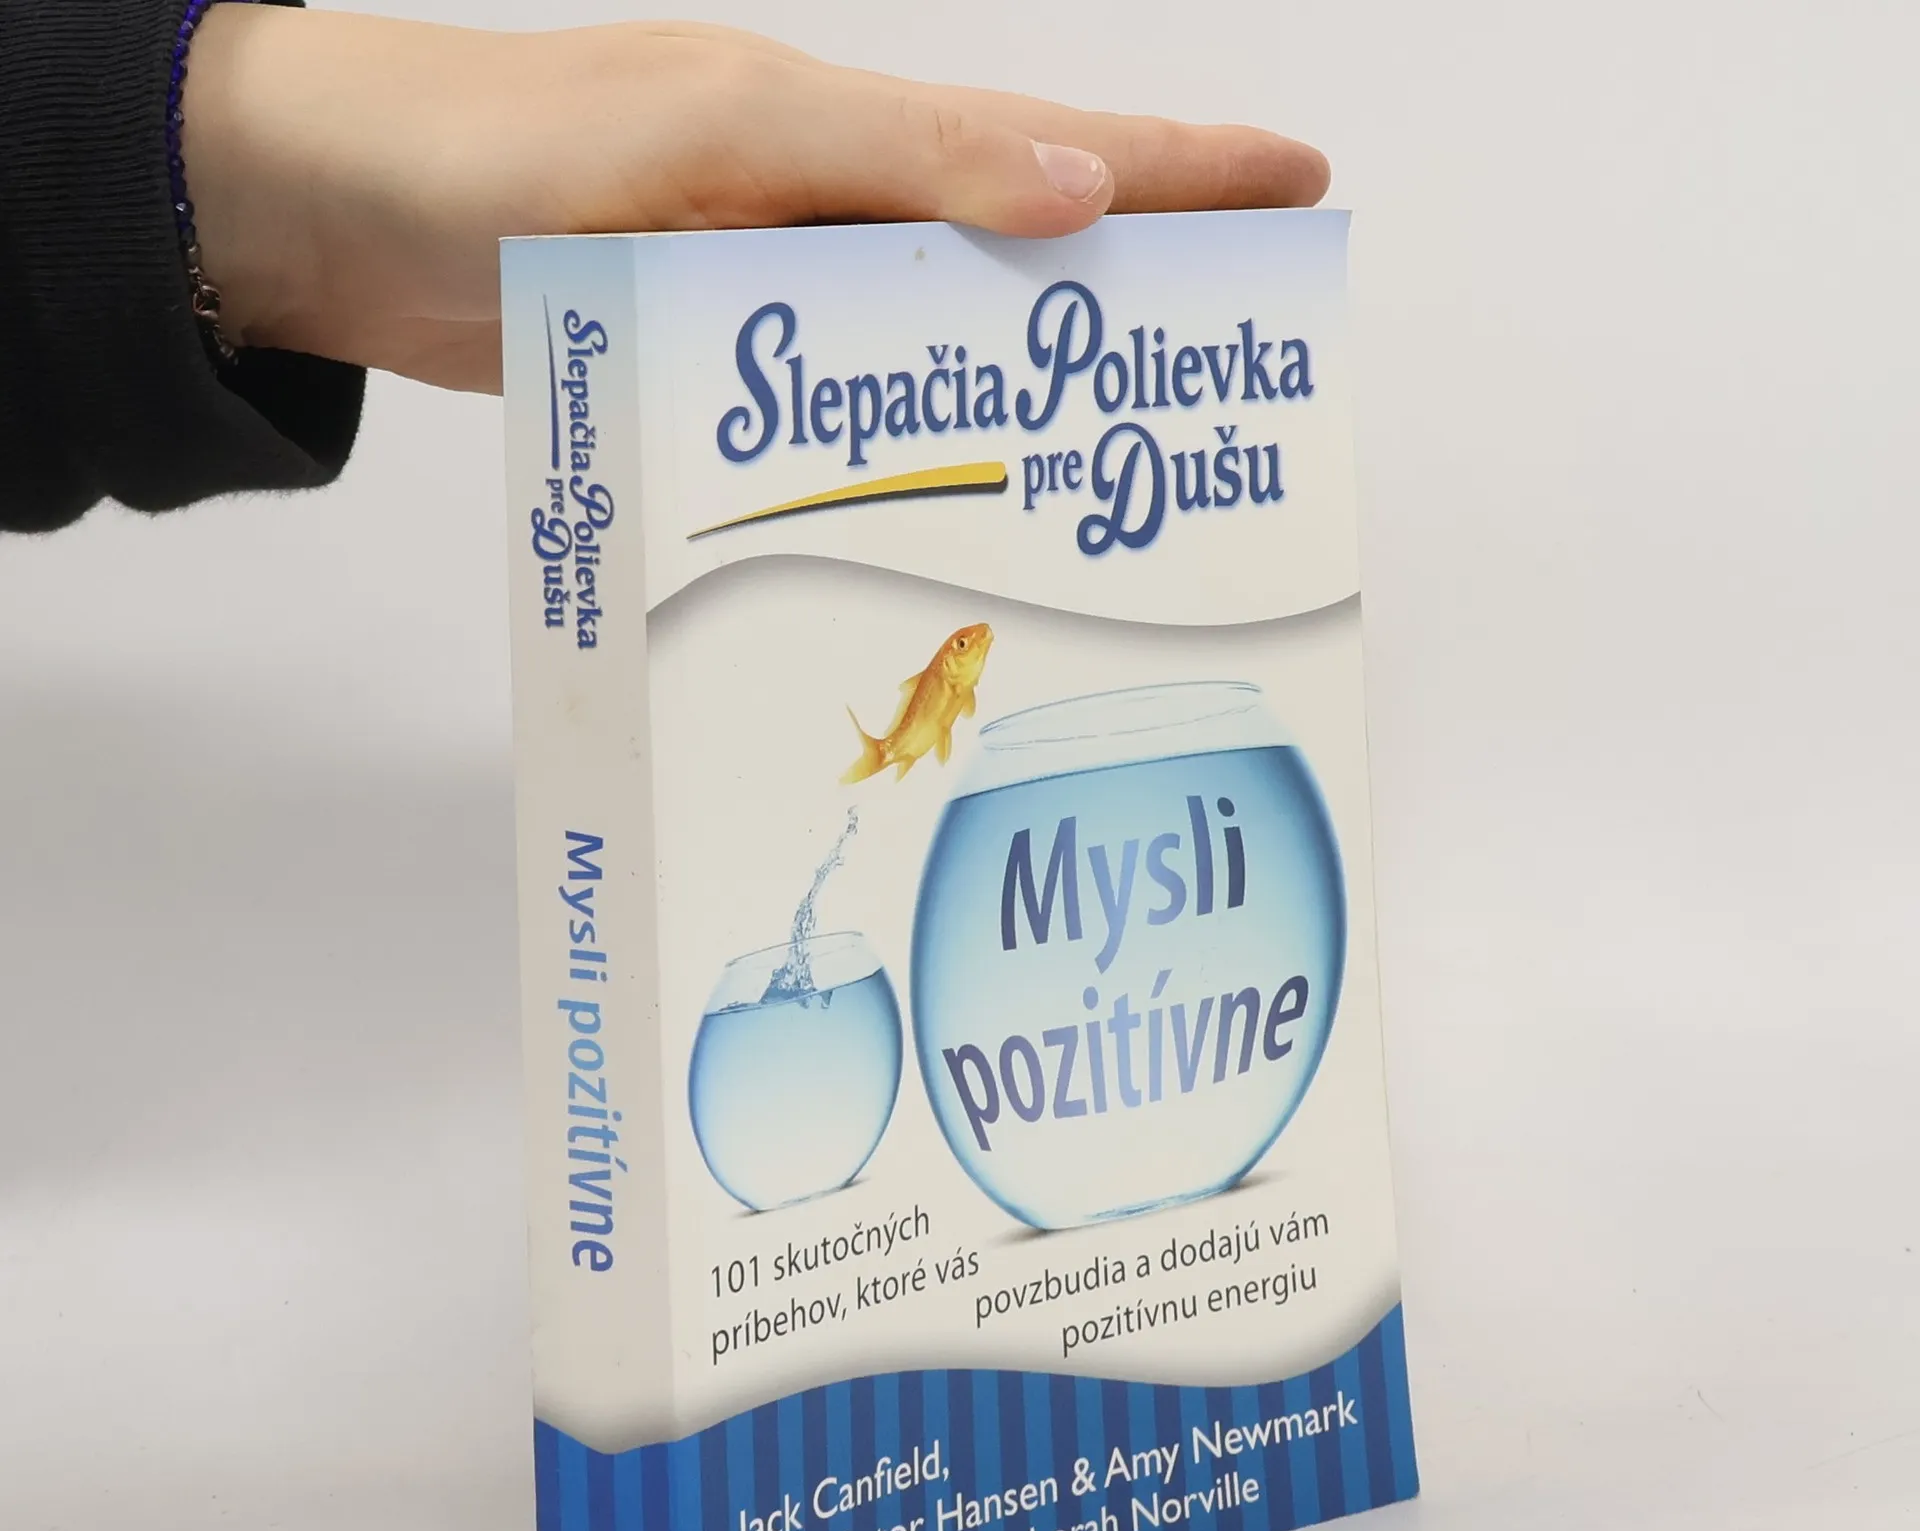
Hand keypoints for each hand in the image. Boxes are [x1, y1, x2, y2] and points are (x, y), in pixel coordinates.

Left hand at [183, 11, 1329, 393]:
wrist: (334, 217)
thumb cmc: (501, 147)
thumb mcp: (713, 133)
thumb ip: (895, 161)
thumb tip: (1077, 197)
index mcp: (843, 132)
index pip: (1052, 149)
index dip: (1182, 173)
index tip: (1303, 186)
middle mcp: (821, 212)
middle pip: (1011, 264)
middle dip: (1125, 310)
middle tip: (1233, 371)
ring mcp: (766, 296)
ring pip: (928, 356)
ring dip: (1015, 408)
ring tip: (1111, 479)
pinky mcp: (708, 371)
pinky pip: (833, 417)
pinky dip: (893, 460)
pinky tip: (933, 513)